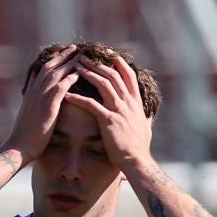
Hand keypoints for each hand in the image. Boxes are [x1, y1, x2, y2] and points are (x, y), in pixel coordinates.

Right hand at [1, 47, 78, 162]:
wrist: (19, 148)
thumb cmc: (25, 138)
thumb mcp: (29, 118)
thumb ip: (35, 108)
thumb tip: (40, 106)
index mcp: (30, 94)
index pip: (41, 71)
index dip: (52, 61)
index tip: (61, 54)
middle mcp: (34, 91)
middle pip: (48, 67)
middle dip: (61, 56)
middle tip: (73, 48)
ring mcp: (40, 97)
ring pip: (55, 73)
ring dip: (68, 62)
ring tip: (80, 54)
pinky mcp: (47, 106)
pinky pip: (60, 87)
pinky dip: (69, 78)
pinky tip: (79, 72)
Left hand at [62, 53, 154, 171]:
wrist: (137, 161)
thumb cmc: (139, 147)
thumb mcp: (146, 129)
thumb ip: (146, 119)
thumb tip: (148, 117)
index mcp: (136, 102)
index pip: (129, 76)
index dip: (119, 63)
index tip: (109, 55)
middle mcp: (128, 103)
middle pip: (113, 75)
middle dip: (98, 63)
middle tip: (85, 57)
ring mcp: (119, 110)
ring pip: (103, 84)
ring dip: (88, 73)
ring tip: (76, 67)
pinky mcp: (109, 120)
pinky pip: (91, 104)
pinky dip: (78, 98)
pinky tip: (67, 94)